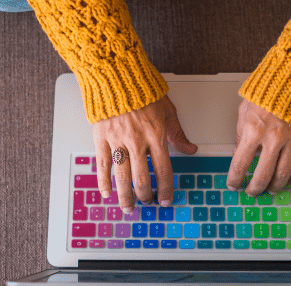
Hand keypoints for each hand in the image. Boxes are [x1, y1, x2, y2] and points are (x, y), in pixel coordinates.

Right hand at [93, 95, 196, 213]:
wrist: (116, 73)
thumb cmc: (141, 88)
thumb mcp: (167, 109)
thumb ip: (177, 133)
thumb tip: (190, 149)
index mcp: (156, 135)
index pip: (164, 170)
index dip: (165, 189)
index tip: (165, 200)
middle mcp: (137, 141)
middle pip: (142, 178)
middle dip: (145, 195)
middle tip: (146, 202)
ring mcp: (117, 140)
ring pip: (122, 177)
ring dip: (125, 196)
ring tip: (128, 206)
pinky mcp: (100, 137)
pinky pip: (102, 164)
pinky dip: (103, 182)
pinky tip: (107, 192)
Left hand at [227, 98, 290, 195]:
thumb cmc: (268, 89)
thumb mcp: (244, 109)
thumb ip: (240, 133)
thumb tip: (238, 153)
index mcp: (253, 130)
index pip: (240, 164)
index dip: (235, 179)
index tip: (233, 185)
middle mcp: (273, 138)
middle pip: (262, 175)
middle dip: (255, 188)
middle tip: (251, 192)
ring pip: (283, 174)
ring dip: (275, 186)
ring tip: (270, 190)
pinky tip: (290, 182)